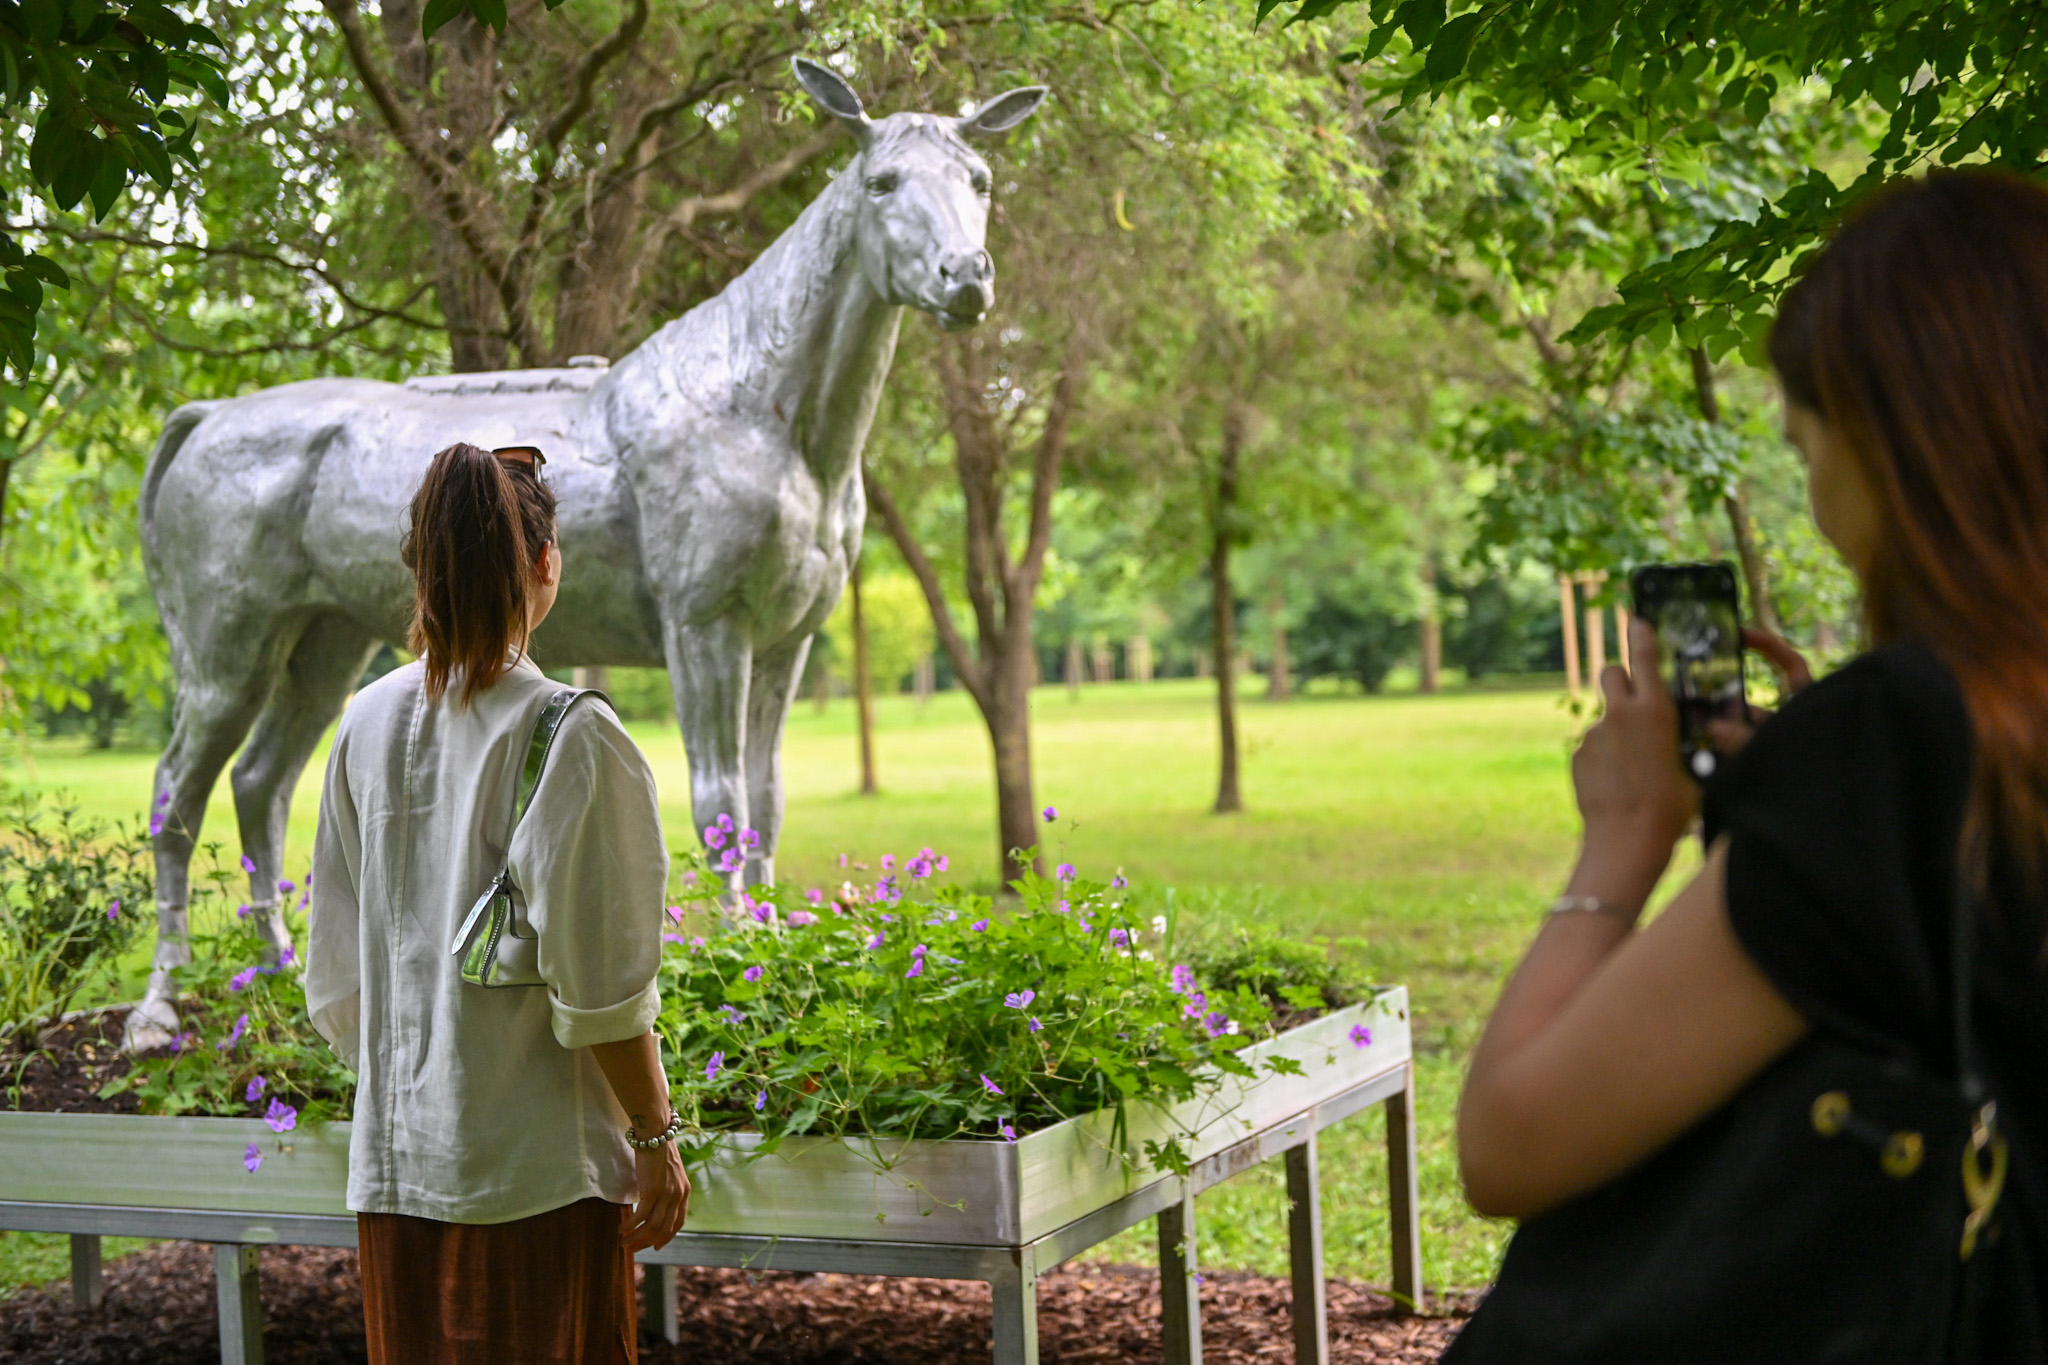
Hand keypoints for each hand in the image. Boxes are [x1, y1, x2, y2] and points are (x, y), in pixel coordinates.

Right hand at [623, 1131, 689, 1253]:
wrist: (655, 1134)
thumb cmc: (659, 1151)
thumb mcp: (670, 1173)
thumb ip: (668, 1190)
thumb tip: (656, 1205)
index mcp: (685, 1192)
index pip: (678, 1223)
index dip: (666, 1237)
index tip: (655, 1246)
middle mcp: (678, 1195)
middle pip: (664, 1228)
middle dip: (647, 1242)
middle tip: (633, 1249)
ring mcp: (666, 1194)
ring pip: (652, 1226)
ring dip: (636, 1237)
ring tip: (623, 1242)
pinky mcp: (652, 1190)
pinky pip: (641, 1215)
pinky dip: (630, 1225)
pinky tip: (621, 1229)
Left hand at [1567, 620, 1697, 909]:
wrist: (1627, 838)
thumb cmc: (1672, 807)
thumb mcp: (1694, 767)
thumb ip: (1684, 741)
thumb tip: (1686, 740)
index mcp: (1655, 710)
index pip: (1644, 658)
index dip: (1641, 636)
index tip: (1637, 620)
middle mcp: (1619, 713)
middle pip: (1610, 672)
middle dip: (1619, 677)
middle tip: (1632, 697)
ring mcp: (1593, 733)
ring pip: (1604, 717)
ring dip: (1615, 731)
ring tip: (1631, 769)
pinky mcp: (1577, 753)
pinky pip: (1592, 747)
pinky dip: (1603, 758)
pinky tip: (1615, 784)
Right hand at [1704, 628, 1814, 756]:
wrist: (1841, 808)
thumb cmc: (1821, 766)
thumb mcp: (1780, 746)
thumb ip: (1744, 739)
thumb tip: (1714, 728)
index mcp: (1809, 704)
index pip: (1791, 664)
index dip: (1768, 645)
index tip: (1741, 634)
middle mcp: (1800, 723)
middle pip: (1761, 704)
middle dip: (1731, 705)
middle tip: (1701, 701)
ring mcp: (1791, 746)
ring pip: (1755, 734)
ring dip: (1730, 735)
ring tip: (1698, 734)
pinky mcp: (1783, 766)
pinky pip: (1753, 757)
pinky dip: (1735, 757)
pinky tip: (1709, 761)